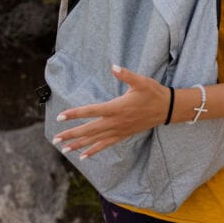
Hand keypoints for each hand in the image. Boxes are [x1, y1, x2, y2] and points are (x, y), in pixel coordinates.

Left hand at [54, 65, 168, 158]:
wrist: (167, 109)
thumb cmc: (153, 93)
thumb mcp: (141, 81)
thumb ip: (126, 74)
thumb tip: (114, 66)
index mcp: (117, 107)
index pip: (91, 111)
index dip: (75, 114)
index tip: (60, 117)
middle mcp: (116, 121)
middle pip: (89, 130)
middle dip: (71, 134)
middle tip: (56, 139)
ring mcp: (119, 130)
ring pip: (96, 139)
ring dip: (79, 145)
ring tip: (64, 149)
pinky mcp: (123, 135)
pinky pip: (106, 144)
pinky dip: (94, 150)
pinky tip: (84, 156)